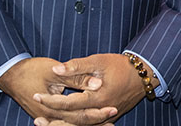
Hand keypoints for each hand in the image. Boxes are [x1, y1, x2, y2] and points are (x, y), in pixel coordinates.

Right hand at [0, 57, 110, 122]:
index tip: (114, 108)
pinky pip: (65, 121)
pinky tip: (89, 119)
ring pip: (71, 124)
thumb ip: (76, 77)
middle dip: (96, 121)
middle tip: (114, 116)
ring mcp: (47, 117)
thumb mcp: (54, 71)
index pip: (79, 115)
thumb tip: (98, 83)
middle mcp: (49, 117)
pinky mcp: (46, 114)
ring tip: (107, 123)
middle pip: (77, 124)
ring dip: (88, 124)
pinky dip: (77, 121)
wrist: (10, 74)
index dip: (97, 113)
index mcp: (52, 108)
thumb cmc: (31, 70)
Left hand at [32, 53, 147, 125]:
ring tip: (45, 122)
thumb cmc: (121, 65)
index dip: (50, 100)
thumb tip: (56, 69)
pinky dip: (75, 124)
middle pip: (72, 120)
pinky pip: (89, 125)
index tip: (36, 96)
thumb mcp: (98, 61)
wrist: (144, 74)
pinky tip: (64, 122)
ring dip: (62, 124)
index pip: (68, 103)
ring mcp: (106, 116)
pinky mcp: (109, 117)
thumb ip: (77, 66)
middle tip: (36, 114)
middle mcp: (101, 111)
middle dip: (53, 117)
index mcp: (98, 97)